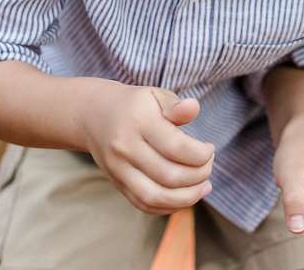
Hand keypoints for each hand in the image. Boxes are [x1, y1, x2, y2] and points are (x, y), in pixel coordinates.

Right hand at [81, 83, 214, 214]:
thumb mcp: (155, 96)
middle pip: (169, 176)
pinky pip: (144, 205)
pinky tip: (185, 196)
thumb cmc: (135, 105)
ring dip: (187, 197)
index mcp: (139, 122)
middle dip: (199, 175)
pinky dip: (169, 206)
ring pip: (155, 197)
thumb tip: (194, 108)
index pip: (176, 147)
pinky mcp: (117, 184)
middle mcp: (125, 148)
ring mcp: (118, 169)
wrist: (94, 115)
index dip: (201, 154)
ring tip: (204, 186)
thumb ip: (176, 105)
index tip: (209, 149)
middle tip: (208, 165)